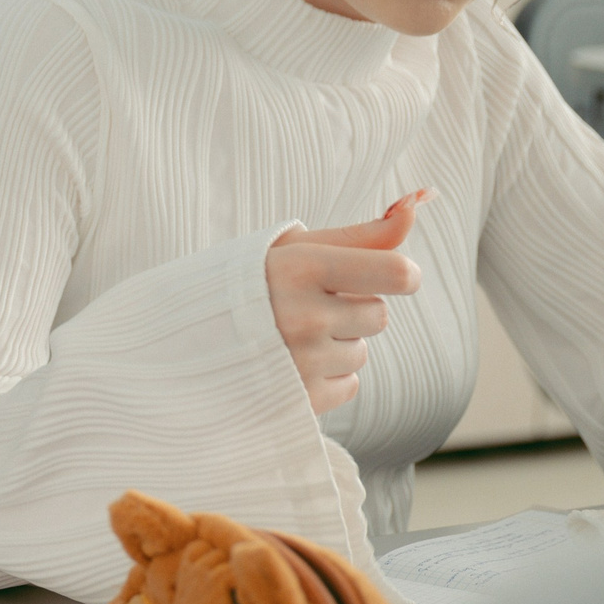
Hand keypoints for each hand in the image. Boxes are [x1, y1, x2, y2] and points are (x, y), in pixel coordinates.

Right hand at [265, 190, 430, 414]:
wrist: (184, 340)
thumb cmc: (251, 283)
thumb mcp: (295, 249)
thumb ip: (361, 234)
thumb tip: (419, 203)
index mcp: (300, 267)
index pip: (396, 272)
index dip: (402, 274)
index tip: (392, 276)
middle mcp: (302, 316)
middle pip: (378, 314)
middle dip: (351, 308)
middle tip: (304, 305)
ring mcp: (300, 362)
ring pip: (361, 352)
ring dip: (336, 344)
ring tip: (289, 336)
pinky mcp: (300, 400)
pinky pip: (349, 385)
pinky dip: (326, 376)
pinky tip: (290, 364)